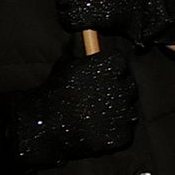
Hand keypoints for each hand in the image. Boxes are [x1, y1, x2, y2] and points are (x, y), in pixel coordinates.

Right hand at [10, 51, 137, 168]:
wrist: (44, 125)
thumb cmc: (54, 93)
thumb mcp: (68, 64)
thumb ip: (85, 54)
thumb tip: (89, 39)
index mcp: (113, 63)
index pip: (122, 65)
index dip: (111, 73)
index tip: (102, 79)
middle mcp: (122, 85)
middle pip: (129, 86)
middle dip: (117, 93)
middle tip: (99, 101)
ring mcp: (123, 111)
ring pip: (129, 110)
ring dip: (117, 114)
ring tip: (97, 119)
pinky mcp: (120, 134)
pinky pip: (125, 134)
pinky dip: (115, 135)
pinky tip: (99, 133)